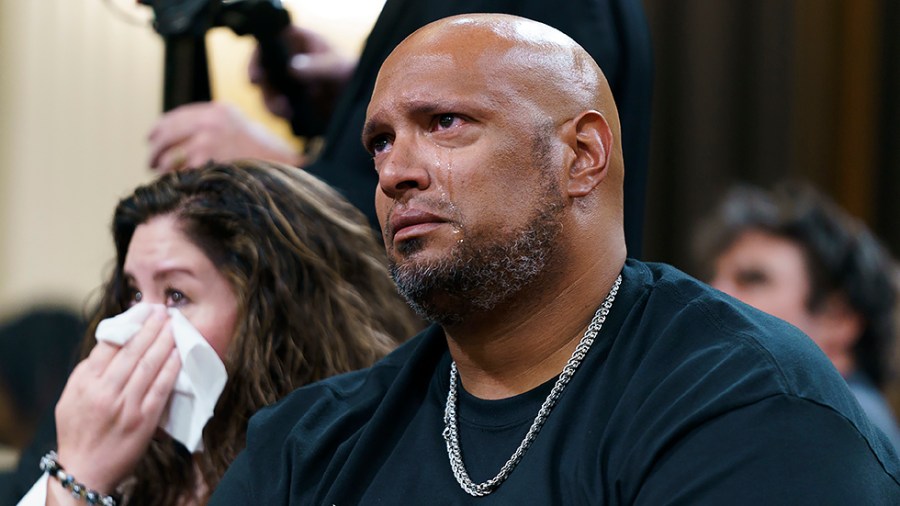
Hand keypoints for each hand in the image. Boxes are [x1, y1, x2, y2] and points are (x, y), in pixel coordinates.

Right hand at [50, 307, 180, 498]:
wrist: (85, 469)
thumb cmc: (78, 430)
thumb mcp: (70, 397)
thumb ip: (88, 370)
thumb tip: (111, 342)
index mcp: (86, 382)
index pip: (110, 344)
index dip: (130, 323)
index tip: (144, 310)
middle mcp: (106, 391)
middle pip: (134, 350)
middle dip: (151, 326)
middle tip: (163, 310)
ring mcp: (127, 405)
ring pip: (150, 365)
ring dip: (164, 341)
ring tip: (173, 325)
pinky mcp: (145, 419)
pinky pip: (162, 387)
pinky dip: (172, 367)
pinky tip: (179, 353)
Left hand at [147, 101, 301, 172]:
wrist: (287, 170)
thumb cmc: (269, 156)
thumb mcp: (244, 129)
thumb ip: (218, 128)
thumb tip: (188, 140)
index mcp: (218, 111)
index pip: (177, 116)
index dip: (160, 128)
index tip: (151, 137)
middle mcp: (209, 122)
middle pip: (166, 135)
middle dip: (155, 151)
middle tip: (151, 162)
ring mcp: (206, 142)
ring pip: (168, 157)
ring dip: (162, 169)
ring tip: (163, 177)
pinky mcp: (206, 163)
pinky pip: (179, 175)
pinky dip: (174, 182)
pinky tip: (175, 188)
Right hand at [249, 24, 355, 121]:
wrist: (360, 101)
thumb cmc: (351, 73)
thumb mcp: (338, 68)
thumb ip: (318, 67)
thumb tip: (293, 68)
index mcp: (297, 41)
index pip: (269, 40)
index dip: (258, 56)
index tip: (257, 76)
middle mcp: (286, 58)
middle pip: (261, 68)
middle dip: (263, 87)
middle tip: (276, 101)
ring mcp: (285, 80)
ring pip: (265, 89)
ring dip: (270, 103)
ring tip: (286, 112)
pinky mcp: (288, 99)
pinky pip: (274, 106)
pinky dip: (278, 113)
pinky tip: (290, 116)